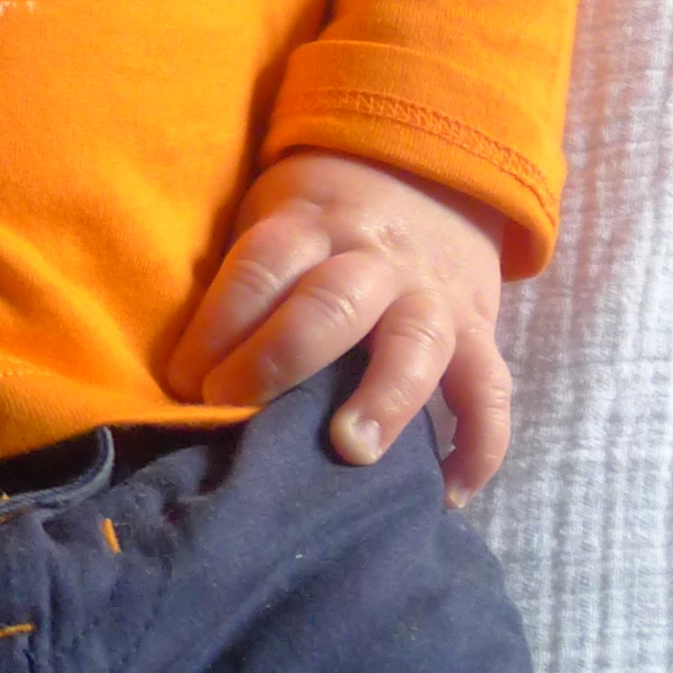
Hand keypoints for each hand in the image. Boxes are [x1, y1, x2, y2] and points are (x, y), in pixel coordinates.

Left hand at [164, 150, 512, 501]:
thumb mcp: (275, 216)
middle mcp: (378, 259)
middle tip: (233, 410)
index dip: (219, 324)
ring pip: (418, 341)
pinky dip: (479, 445)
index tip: (184, 381)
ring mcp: (433, 296)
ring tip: (352, 451)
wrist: (428, 177)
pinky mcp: (480, 334)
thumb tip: (181, 379)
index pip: (264, 265)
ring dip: (386, 396)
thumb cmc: (321, 223)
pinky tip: (448, 495)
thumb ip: (246, 282)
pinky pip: (491, 389)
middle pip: (334, 302)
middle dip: (279, 359)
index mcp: (314, 224)